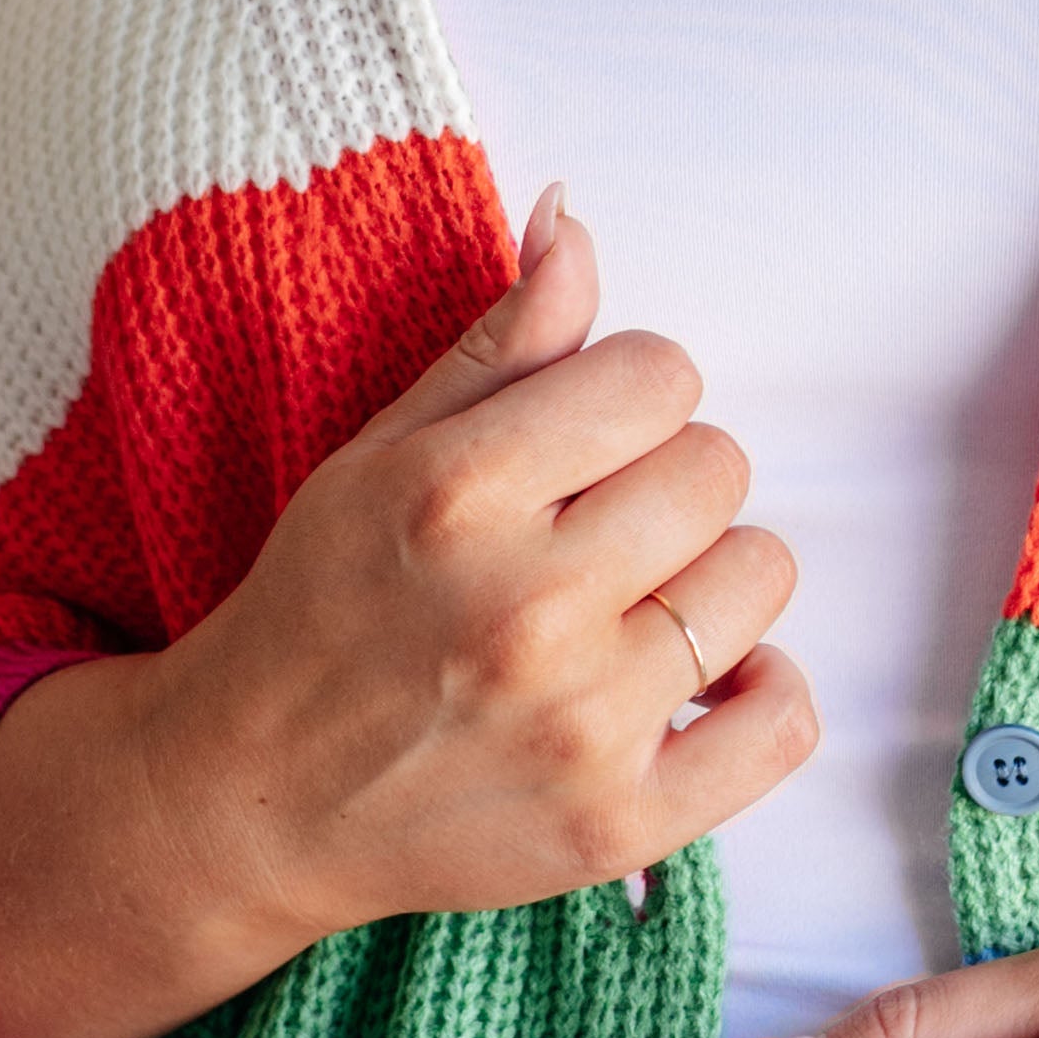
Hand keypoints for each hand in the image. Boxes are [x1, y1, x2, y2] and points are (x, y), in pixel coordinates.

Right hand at [0, 192, 812, 1037]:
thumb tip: (575, 217)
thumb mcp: (382, 453)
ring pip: (762, 574)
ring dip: (710, 580)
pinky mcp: (620, 821)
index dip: (632, 396)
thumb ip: (500, 342)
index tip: (586, 442)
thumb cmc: (322, 607)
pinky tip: (696, 684)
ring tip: (630, 607)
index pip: (661, 374)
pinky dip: (762, 693)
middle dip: (667, 482)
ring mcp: (580, 724)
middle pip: (719, 467)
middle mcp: (525, 608)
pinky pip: (784, 719)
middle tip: (598, 531)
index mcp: (459, 493)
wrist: (253, 799)